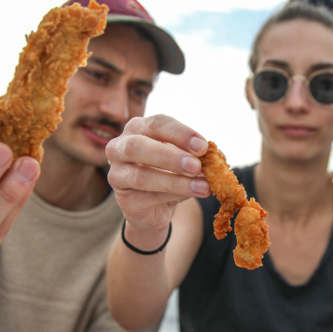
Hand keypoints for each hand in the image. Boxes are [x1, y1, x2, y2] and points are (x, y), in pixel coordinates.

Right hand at [106, 114, 208, 244]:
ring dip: (175, 181)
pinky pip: (146, 197)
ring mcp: (117, 174)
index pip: (157, 124)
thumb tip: (215, 155)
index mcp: (138, 129)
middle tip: (196, 166)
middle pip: (139, 146)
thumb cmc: (171, 174)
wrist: (157, 207)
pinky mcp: (123, 200)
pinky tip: (192, 195)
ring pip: (142, 176)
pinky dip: (172, 196)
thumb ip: (197, 155)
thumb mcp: (186, 159)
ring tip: (202, 186)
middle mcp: (120, 147)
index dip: (180, 133)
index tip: (203, 146)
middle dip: (170, 156)